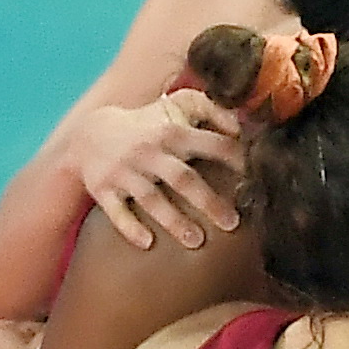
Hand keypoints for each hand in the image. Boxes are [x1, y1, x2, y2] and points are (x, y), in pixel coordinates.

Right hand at [75, 95, 244, 252]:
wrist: (91, 134)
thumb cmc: (148, 124)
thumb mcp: (176, 106)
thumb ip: (211, 109)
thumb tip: (243, 123)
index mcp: (172, 132)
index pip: (210, 145)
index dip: (235, 159)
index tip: (257, 179)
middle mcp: (148, 152)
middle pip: (182, 178)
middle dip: (208, 201)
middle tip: (233, 223)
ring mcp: (124, 172)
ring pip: (151, 199)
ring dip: (174, 221)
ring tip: (197, 241)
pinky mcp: (103, 189)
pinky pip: (116, 212)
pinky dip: (130, 227)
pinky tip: (148, 242)